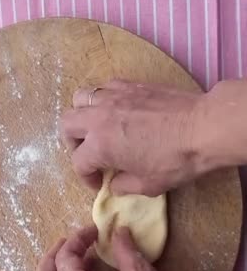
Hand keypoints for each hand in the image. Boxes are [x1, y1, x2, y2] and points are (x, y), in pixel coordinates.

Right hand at [61, 80, 206, 195]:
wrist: (203, 127)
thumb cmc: (176, 159)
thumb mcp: (148, 185)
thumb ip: (123, 186)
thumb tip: (114, 184)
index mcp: (100, 145)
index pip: (78, 162)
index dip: (86, 177)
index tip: (98, 183)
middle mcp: (99, 117)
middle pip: (67, 124)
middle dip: (72, 142)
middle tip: (88, 153)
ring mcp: (113, 96)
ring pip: (80, 98)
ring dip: (82, 114)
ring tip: (96, 127)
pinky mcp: (129, 85)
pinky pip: (104, 86)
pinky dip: (102, 99)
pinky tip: (116, 110)